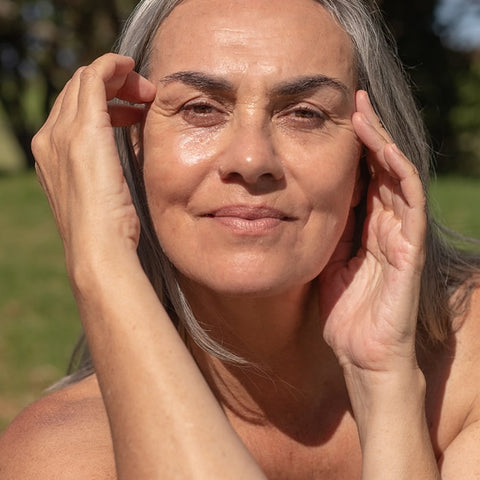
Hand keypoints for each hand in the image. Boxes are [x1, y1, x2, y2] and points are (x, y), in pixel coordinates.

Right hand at [32, 54, 155, 279]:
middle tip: (144, 98)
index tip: (134, 110)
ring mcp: (62, 134)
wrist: (98, 248)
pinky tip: (131, 67)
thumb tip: (119, 159)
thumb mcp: (100, 195)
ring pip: (84, 81)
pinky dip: (112, 66)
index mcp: (51, 155)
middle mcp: (49, 139)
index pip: (73, 109)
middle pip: (77, 90)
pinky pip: (94, 78)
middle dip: (113, 86)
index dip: (105, 101)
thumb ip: (102, 170)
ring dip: (117, 79)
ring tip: (146, 95)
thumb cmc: (108, 229)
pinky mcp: (83, 131)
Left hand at [318, 90, 426, 375]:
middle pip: (382, 169)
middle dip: (370, 134)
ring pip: (398, 178)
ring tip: (364, 112)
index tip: (334, 118)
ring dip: (382, 143)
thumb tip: (305, 203)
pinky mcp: (411, 250)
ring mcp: (402, 236)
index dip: (354, 148)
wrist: (362, 356)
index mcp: (366, 229)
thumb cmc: (344, 313)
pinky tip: (383, 150)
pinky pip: (409, 205)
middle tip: (353, 99)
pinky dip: (398, 175)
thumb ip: (326, 234)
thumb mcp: (327, 263)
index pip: (363, 177)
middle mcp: (387, 226)